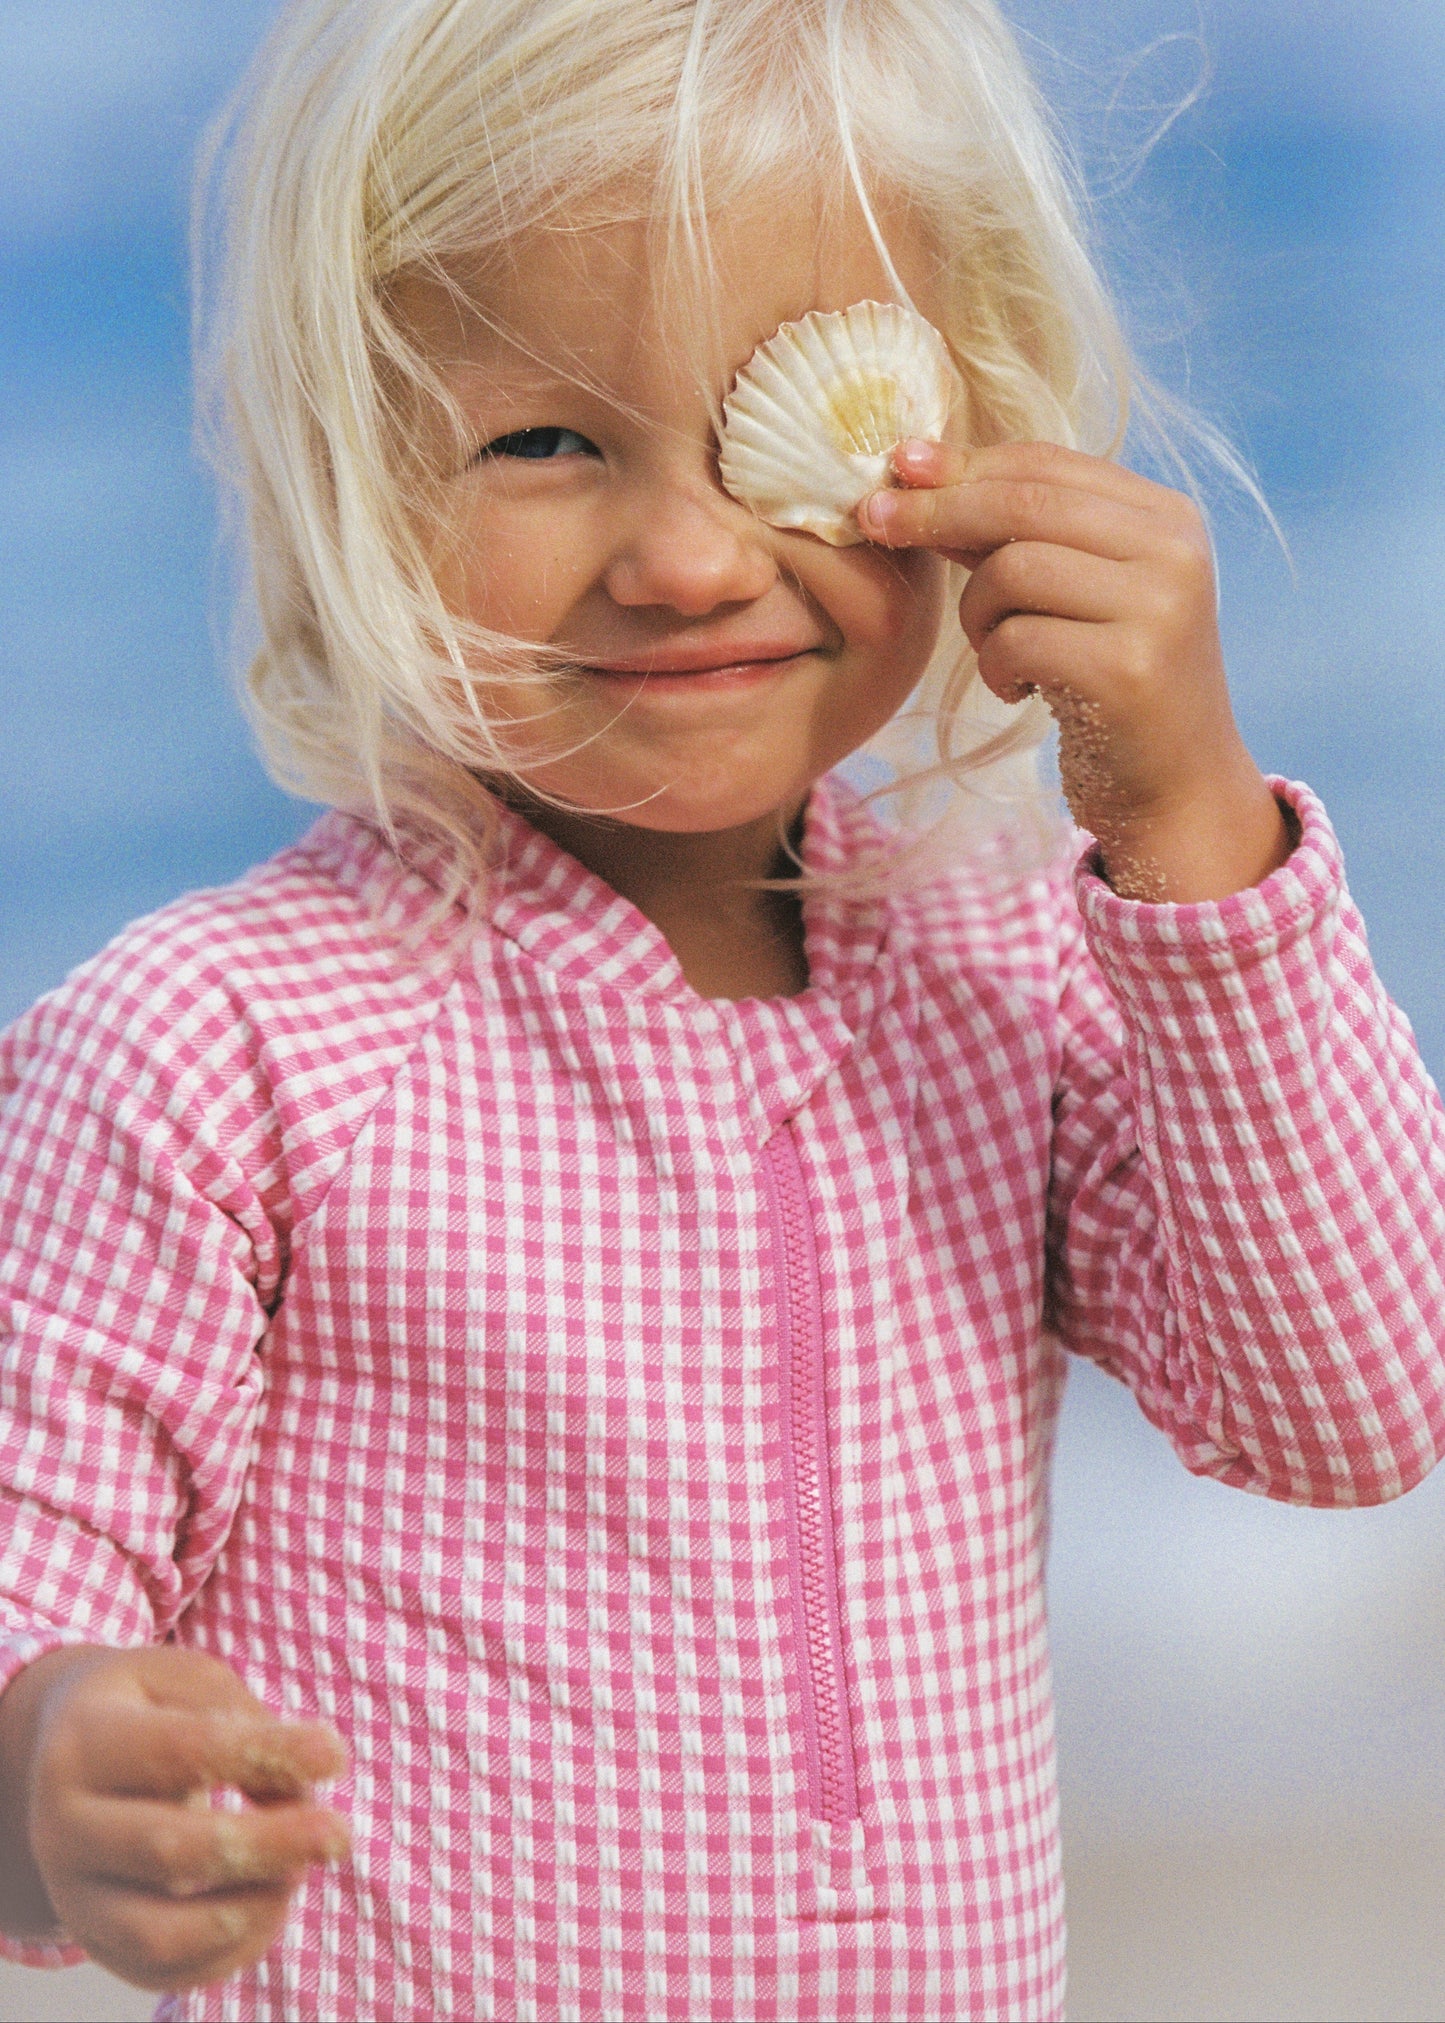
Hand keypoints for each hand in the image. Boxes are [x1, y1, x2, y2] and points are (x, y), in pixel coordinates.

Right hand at [1, 1645, 348, 1992]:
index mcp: (85, 1742)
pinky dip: (232, 1948)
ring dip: (249, 1910)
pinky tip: (272, 1902)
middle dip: (267, 1846)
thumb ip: (243, 1720)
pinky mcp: (95, 1943)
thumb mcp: (184, 1682)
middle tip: (340, 1834)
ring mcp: (72, 1895)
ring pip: (160, 1933)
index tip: (335, 1756)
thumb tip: (297, 1794)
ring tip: (298, 1872)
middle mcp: (63, 1827)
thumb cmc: (147, 1709)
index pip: (181, 1751)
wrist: (61, 1758)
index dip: (264, 1754)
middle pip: (168, 1851)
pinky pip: (165, 1970)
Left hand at [859, 438, 1291, 900]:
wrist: (1179, 789)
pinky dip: (995, 666)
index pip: (1046, 463)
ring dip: (976, 614)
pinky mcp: (1128, 670)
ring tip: (996, 652)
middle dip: (937, 510)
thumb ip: (1015, 536)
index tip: (899, 464)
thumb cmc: (1112, 687)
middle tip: (875, 521)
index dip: (964, 462)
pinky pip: (1016, 640)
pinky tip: (1018, 689)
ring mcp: (1157, 609)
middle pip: (1023, 503)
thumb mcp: (1075, 595)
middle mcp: (1173, 551)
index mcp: (1165, 517)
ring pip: (1012, 570)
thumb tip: (917, 474)